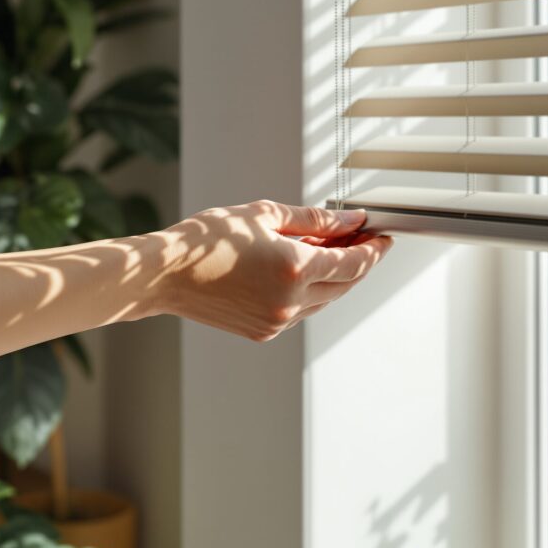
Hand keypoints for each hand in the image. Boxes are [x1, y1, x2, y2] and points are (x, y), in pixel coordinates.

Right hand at [151, 200, 392, 341]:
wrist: (164, 275)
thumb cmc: (206, 240)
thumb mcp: (263, 216)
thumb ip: (314, 220)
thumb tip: (349, 222)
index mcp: (294, 268)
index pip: (353, 263)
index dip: (373, 250)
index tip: (383, 237)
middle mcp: (291, 301)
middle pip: (345, 285)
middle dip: (359, 263)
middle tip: (364, 241)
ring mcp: (278, 321)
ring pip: (325, 299)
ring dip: (335, 278)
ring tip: (332, 249)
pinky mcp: (264, 331)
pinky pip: (301, 310)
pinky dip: (310, 290)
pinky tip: (303, 268)